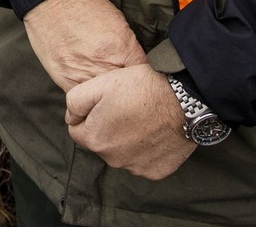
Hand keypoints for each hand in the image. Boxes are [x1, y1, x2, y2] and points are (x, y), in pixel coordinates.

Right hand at [22, 0, 146, 91]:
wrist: (52, 0)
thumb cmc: (87, 7)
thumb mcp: (118, 22)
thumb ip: (130, 49)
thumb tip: (139, 68)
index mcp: (122, 48)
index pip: (145, 78)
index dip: (145, 81)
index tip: (143, 82)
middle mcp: (105, 65)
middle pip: (125, 94)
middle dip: (128, 93)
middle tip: (127, 91)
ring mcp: (84, 75)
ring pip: (103, 102)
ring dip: (107, 100)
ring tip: (108, 94)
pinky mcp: (65, 80)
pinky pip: (82, 101)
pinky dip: (87, 99)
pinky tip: (89, 92)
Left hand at [64, 64, 196, 179]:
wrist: (184, 100)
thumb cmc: (142, 88)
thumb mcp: (99, 83)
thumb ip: (75, 101)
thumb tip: (72, 117)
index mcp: (95, 139)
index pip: (77, 131)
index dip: (88, 114)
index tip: (103, 103)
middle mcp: (113, 160)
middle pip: (100, 143)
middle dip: (107, 127)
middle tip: (125, 107)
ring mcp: (136, 168)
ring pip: (121, 153)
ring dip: (126, 139)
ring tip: (142, 117)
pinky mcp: (156, 171)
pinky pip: (143, 160)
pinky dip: (146, 149)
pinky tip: (154, 131)